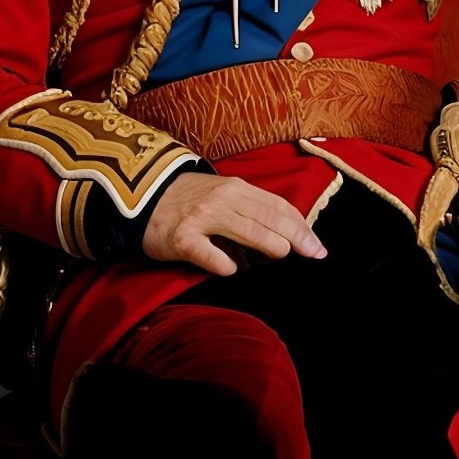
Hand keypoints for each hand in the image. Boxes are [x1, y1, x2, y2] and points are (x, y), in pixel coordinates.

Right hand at [142, 169, 328, 276]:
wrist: (140, 197)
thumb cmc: (189, 199)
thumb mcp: (223, 194)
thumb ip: (251, 208)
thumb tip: (289, 232)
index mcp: (237, 188)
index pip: (278, 207)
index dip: (302, 227)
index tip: (318, 247)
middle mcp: (223, 199)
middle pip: (271, 219)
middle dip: (297, 239)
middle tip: (312, 255)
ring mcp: (202, 218)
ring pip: (249, 233)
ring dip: (270, 247)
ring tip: (278, 257)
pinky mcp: (182, 239)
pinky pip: (212, 256)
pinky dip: (226, 266)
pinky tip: (231, 270)